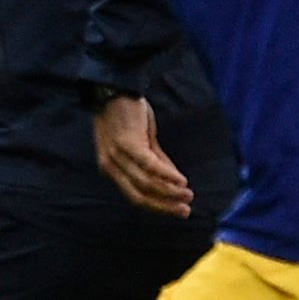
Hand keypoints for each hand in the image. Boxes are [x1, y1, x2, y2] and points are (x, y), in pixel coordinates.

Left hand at [93, 93, 195, 220]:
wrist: (113, 88)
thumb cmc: (127, 113)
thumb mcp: (141, 140)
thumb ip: (156, 159)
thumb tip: (175, 181)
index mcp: (111, 168)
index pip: (134, 194)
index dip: (157, 205)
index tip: (177, 210)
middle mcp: (110, 166)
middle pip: (137, 196)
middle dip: (164, 206)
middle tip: (185, 211)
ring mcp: (117, 155)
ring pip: (145, 183)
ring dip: (169, 192)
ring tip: (188, 195)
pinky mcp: (127, 143)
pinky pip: (149, 165)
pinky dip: (167, 175)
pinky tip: (182, 181)